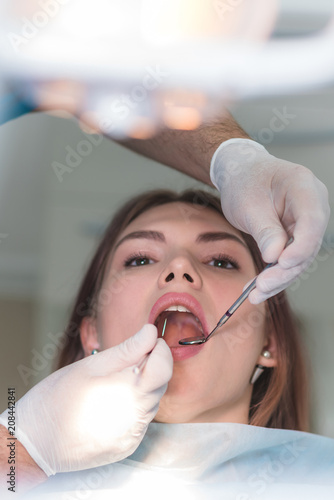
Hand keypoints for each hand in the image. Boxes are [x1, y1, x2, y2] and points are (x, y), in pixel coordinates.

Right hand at [0, 325, 171, 475]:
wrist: (34, 443)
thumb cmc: (56, 398)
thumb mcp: (90, 365)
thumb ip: (127, 349)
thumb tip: (151, 332)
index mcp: (127, 393)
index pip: (164, 368)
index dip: (161, 350)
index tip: (151, 341)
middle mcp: (135, 419)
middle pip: (160, 385)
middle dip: (152, 367)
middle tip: (130, 356)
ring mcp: (132, 436)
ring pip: (151, 403)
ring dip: (143, 387)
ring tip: (116, 380)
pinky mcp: (126, 448)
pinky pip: (141, 421)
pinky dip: (134, 407)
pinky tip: (113, 401)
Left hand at [210, 139, 329, 302]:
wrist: (242, 175)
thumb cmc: (245, 182)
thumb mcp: (249, 204)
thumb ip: (264, 230)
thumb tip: (274, 257)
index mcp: (304, 187)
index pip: (312, 220)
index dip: (301, 245)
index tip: (282, 262)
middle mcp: (313, 206)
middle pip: (307, 244)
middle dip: (284, 270)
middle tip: (261, 286)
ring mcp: (306, 223)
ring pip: (299, 257)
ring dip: (278, 278)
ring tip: (254, 295)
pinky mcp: (297, 237)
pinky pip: (289, 259)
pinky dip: (274, 275)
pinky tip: (257, 290)